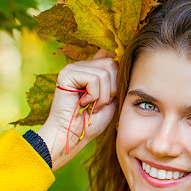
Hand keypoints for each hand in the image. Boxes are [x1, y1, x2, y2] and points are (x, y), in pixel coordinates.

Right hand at [38, 49, 117, 169]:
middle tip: (100, 103)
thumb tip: (123, 60)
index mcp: (91, 69)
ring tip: (92, 105)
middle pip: (112, 64)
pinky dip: (94, 95)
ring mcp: (73, 68)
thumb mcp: (111, 98)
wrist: (74, 135)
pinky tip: (83, 103)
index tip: (112, 93)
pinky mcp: (67, 74)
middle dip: (112, 88)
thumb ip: (115, 80)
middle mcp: (81, 65)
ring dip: (103, 96)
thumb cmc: (92, 121)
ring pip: (105, 73)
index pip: (111, 55)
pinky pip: (94, 78)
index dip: (117, 72)